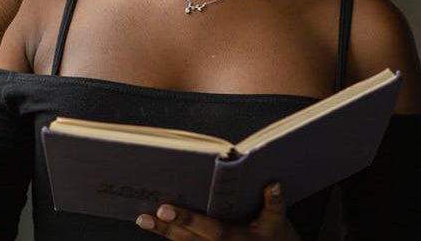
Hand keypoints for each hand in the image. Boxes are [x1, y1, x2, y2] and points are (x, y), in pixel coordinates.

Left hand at [136, 183, 300, 240]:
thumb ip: (275, 203)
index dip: (187, 219)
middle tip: (144, 217)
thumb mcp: (277, 221)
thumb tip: (273, 185)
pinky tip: (158, 227)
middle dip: (167, 228)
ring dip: (164, 232)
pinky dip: (173, 236)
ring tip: (143, 220)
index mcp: (235, 238)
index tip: (165, 209)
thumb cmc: (273, 236)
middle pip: (188, 240)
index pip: (208, 229)